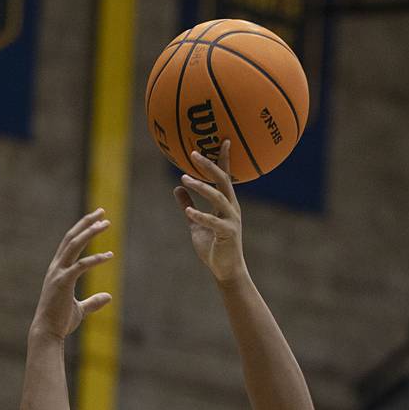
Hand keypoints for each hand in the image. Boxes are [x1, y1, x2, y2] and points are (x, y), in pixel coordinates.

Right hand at [31, 208, 112, 339]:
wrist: (48, 332)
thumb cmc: (61, 321)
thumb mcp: (80, 309)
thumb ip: (94, 302)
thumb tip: (109, 297)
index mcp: (59, 269)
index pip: (70, 243)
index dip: (83, 229)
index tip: (97, 219)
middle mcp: (56, 267)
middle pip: (72, 238)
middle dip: (87, 223)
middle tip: (102, 212)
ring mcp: (58, 273)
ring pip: (74, 245)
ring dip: (90, 232)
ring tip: (106, 224)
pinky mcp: (63, 282)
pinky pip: (80, 266)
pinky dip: (95, 260)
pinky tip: (109, 256)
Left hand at [174, 143, 245, 284]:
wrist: (226, 270)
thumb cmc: (213, 247)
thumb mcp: (196, 224)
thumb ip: (188, 205)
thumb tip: (176, 188)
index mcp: (226, 204)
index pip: (225, 177)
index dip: (224, 159)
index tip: (222, 139)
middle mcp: (231, 208)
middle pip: (223, 181)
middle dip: (210, 165)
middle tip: (194, 153)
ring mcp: (231, 220)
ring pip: (218, 197)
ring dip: (201, 187)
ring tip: (184, 179)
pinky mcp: (227, 234)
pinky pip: (213, 221)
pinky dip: (200, 215)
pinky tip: (188, 211)